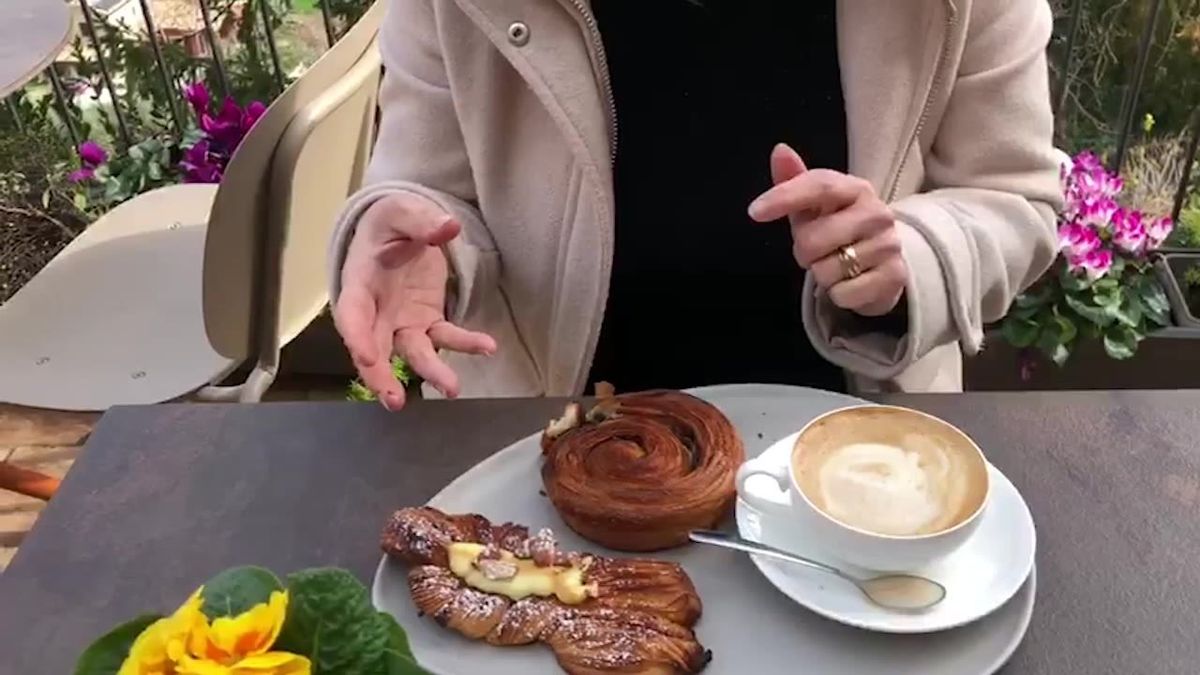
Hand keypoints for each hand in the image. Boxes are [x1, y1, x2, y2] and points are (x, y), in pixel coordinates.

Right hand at [334, 193, 495, 409]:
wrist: (400, 229)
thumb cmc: (390, 222)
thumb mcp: (401, 211)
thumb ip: (421, 221)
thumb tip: (447, 226)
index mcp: (360, 282)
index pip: (352, 314)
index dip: (356, 337)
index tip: (367, 357)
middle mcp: (377, 310)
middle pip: (374, 348)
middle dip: (380, 376)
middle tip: (394, 401)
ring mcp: (402, 321)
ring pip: (412, 352)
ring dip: (430, 371)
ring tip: (452, 389)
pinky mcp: (427, 322)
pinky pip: (445, 337)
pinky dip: (465, 343)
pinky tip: (487, 346)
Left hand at [749, 144, 907, 316]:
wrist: (882, 263)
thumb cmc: (838, 229)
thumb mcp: (813, 207)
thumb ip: (793, 180)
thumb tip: (780, 150)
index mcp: (855, 189)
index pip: (819, 186)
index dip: (784, 197)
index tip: (755, 211)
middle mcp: (877, 213)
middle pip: (813, 240)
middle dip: (803, 252)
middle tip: (817, 251)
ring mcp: (889, 245)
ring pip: (826, 271)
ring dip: (822, 274)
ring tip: (837, 265)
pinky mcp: (894, 277)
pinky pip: (844, 293)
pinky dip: (839, 294)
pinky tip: (850, 282)